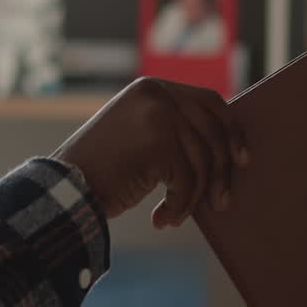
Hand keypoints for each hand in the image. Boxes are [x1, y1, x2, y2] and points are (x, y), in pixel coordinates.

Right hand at [52, 78, 248, 227]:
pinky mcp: (158, 142)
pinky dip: (179, 206)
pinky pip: (187, 181)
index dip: (231, 130)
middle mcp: (157, 94)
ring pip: (202, 161)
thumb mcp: (139, 136)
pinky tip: (162, 219)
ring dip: (194, 196)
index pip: (210, 101)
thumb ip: (174, 129)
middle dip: (222, 171)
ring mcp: (158, 115)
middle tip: (222, 203)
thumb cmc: (101, 171)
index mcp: (153, 87)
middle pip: (213, 132)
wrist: (65, 188)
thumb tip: (225, 148)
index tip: (242, 159)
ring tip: (175, 216)